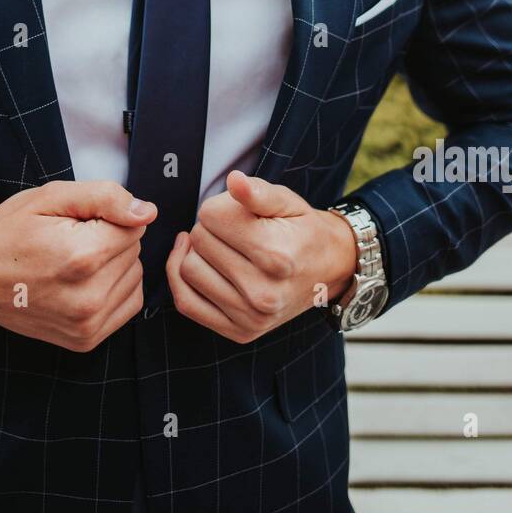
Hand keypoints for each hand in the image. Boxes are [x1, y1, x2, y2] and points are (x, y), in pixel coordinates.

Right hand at [0, 181, 156, 350]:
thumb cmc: (9, 233)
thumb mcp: (51, 197)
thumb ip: (105, 197)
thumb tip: (147, 212)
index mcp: (82, 256)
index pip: (134, 226)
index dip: (107, 217)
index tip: (76, 223)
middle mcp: (89, 296)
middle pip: (135, 251)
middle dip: (110, 239)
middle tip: (68, 241)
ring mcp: (87, 323)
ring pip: (135, 276)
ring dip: (113, 265)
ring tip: (72, 263)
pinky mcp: (86, 339)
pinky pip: (128, 303)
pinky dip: (114, 288)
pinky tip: (84, 282)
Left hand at [165, 170, 357, 343]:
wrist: (330, 268)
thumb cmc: (303, 230)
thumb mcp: (287, 201)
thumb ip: (258, 191)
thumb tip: (233, 180)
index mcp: (275, 254)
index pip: (211, 216)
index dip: (219, 206)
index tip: (237, 211)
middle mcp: (263, 292)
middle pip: (199, 242)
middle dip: (209, 228)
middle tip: (233, 231)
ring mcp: (251, 317)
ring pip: (188, 270)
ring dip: (197, 253)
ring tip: (222, 248)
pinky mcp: (240, 332)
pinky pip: (187, 303)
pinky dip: (181, 280)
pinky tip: (195, 263)